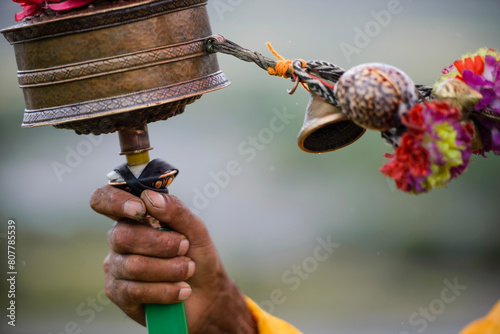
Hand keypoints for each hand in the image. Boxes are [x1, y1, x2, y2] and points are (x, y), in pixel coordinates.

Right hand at [90, 186, 256, 333]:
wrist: (208, 294)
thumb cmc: (198, 256)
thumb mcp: (195, 229)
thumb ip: (175, 210)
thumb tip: (149, 197)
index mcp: (133, 217)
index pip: (104, 199)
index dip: (115, 201)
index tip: (140, 209)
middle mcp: (119, 239)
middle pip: (123, 236)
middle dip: (161, 243)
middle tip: (185, 247)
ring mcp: (116, 267)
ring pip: (133, 266)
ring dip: (169, 269)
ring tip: (189, 270)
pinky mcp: (119, 294)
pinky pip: (135, 291)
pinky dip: (165, 290)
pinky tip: (182, 290)